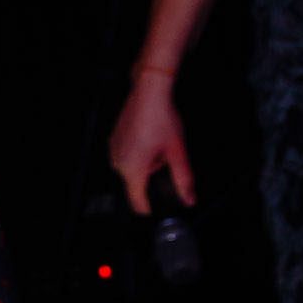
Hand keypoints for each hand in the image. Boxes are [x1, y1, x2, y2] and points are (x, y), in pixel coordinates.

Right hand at [108, 72, 196, 216]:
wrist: (149, 91)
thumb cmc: (161, 117)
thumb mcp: (177, 151)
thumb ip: (183, 179)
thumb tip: (189, 199)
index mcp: (134, 170)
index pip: (137, 203)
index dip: (148, 209)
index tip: (154, 211)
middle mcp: (119, 163)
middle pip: (137, 183)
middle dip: (151, 175)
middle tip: (162, 154)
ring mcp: (114, 151)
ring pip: (132, 169)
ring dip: (144, 163)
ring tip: (154, 142)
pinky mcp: (113, 140)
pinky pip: (126, 156)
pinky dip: (137, 152)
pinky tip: (147, 136)